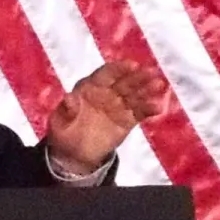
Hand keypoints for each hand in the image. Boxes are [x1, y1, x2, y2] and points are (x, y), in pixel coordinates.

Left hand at [44, 61, 164, 172]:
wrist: (74, 154)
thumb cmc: (63, 132)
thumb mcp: (59, 122)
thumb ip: (67, 110)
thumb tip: (68, 98)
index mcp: (88, 88)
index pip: (105, 75)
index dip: (118, 69)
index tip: (131, 65)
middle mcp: (106, 93)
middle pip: (123, 82)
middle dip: (137, 77)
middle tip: (151, 72)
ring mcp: (117, 106)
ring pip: (134, 95)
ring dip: (147, 89)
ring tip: (159, 84)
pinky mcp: (126, 120)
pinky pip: (139, 112)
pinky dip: (148, 109)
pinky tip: (157, 107)